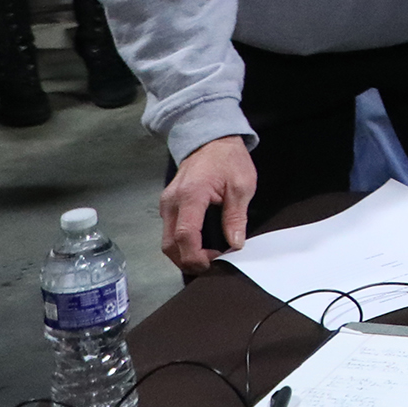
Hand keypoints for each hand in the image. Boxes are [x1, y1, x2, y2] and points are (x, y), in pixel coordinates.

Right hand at [161, 138, 257, 273]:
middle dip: (187, 261)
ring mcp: (166, 204)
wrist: (211, 140)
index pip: (185, 235)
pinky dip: (181, 244)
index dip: (196, 256)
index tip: (213, 263)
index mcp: (190, 195)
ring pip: (167, 240)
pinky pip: (170, 231)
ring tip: (208, 257)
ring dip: (183, 254)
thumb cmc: (228, 159)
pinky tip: (199, 245)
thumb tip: (235, 244)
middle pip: (169, 244)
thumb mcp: (241, 185)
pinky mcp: (167, 205)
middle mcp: (171, 202)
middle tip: (211, 266)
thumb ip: (236, 217)